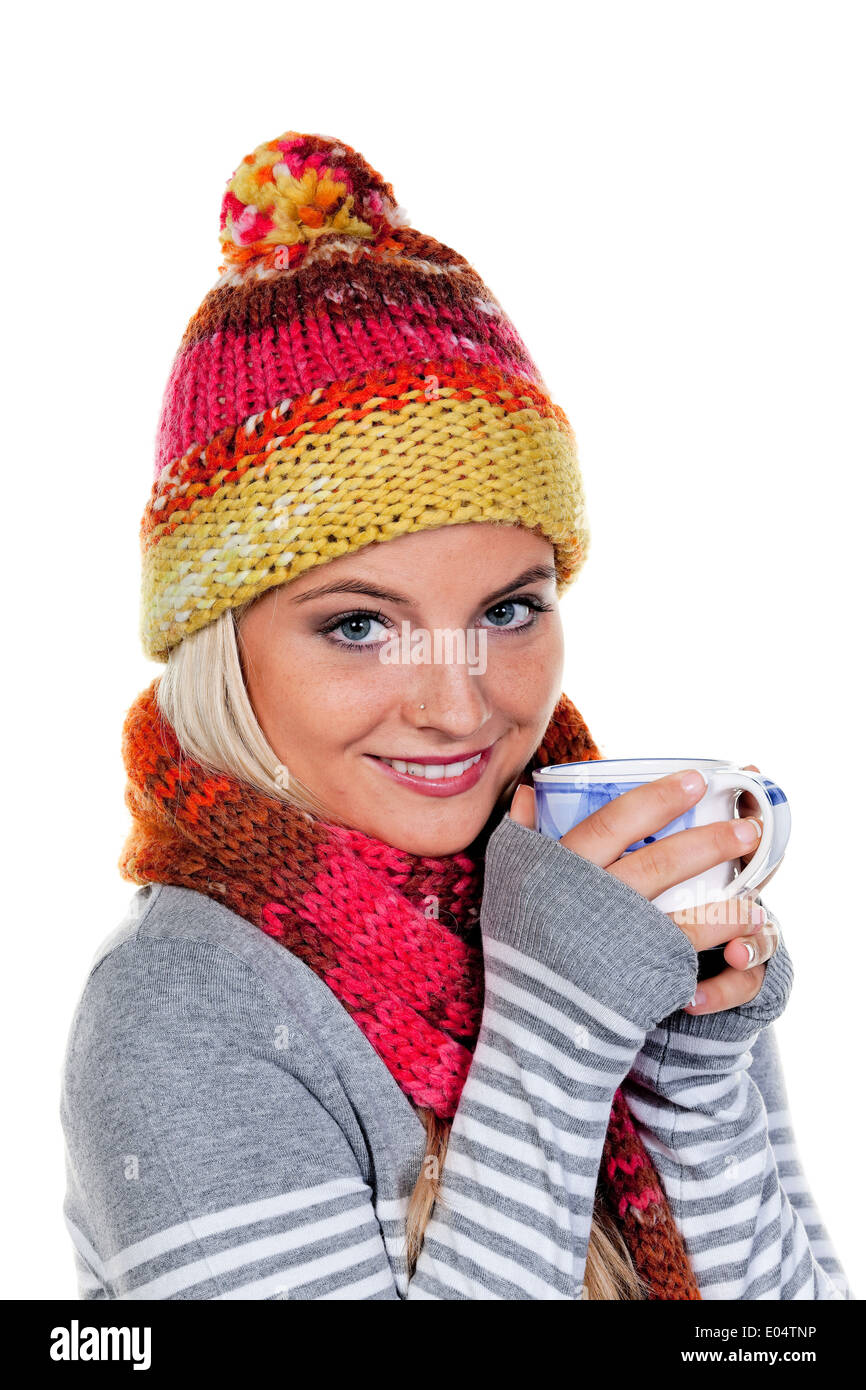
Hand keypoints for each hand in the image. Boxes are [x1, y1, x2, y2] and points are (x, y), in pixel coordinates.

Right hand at [509, 769, 778, 1016]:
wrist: (532, 1020)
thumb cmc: (519, 944)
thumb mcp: (508, 882)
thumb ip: (520, 834)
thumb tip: (531, 789)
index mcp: (561, 870)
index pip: (615, 821)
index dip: (657, 798)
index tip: (697, 779)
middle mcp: (594, 902)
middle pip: (660, 861)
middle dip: (709, 839)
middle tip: (747, 824)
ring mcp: (621, 940)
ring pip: (685, 905)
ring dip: (729, 888)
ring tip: (760, 873)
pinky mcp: (642, 974)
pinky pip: (692, 945)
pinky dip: (723, 927)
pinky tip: (747, 915)